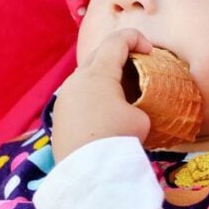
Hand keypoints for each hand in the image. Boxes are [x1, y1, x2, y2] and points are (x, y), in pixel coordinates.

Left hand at [52, 29, 152, 162]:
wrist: (87, 170)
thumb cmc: (117, 138)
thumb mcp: (140, 118)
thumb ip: (136, 104)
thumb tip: (128, 110)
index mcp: (98, 72)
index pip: (117, 41)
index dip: (136, 39)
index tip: (150, 52)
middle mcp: (76, 79)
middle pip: (98, 55)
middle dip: (119, 56)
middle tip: (137, 68)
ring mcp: (64, 96)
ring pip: (85, 76)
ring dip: (103, 78)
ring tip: (120, 93)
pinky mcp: (58, 115)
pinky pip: (77, 96)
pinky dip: (92, 96)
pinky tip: (103, 113)